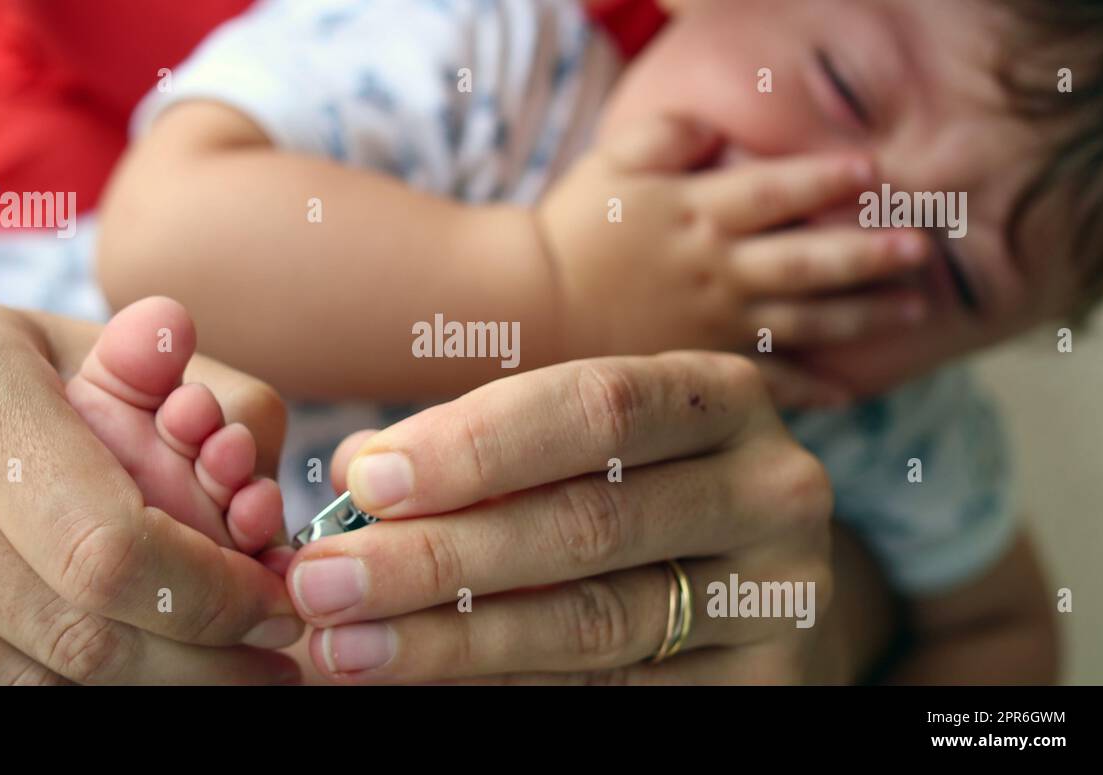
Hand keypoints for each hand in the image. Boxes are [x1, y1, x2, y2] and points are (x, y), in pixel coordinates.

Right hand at [0, 299, 300, 683]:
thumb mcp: (102, 345)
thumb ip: (206, 397)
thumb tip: (265, 498)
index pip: (111, 541)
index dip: (211, 597)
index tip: (276, 608)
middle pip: (76, 630)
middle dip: (198, 658)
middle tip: (269, 658)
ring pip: (36, 675)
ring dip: (152, 682)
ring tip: (225, 666)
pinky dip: (84, 681)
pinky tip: (146, 661)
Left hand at [287, 352, 840, 683]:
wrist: (762, 589)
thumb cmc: (642, 492)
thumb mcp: (581, 447)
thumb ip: (481, 449)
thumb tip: (355, 473)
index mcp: (721, 401)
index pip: (600, 406)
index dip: (478, 443)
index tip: (368, 481)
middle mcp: (771, 490)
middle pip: (590, 522)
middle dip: (440, 556)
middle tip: (323, 583)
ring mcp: (778, 597)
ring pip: (597, 621)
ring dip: (454, 639)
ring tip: (346, 647)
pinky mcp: (767, 687)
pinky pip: (616, 695)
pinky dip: (506, 690)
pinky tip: (424, 683)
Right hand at [536, 115, 929, 361]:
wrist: (527, 306)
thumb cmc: (570, 229)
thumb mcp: (611, 162)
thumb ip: (670, 135)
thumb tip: (720, 126)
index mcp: (697, 212)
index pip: (774, 191)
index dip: (825, 178)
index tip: (873, 171)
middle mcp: (715, 269)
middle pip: (806, 259)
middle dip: (868, 253)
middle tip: (922, 247)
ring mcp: (711, 324)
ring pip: (801, 320)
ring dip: (861, 314)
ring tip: (914, 307)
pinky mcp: (697, 366)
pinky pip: (761, 382)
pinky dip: (807, 389)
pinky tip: (848, 391)